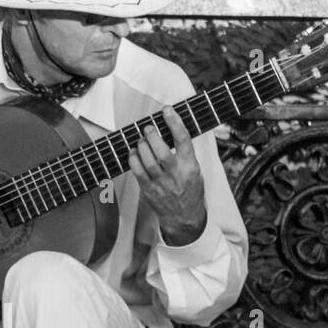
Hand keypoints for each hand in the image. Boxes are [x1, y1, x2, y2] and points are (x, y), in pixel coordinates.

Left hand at [129, 105, 207, 245]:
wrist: (185, 217)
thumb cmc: (190, 189)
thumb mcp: (194, 169)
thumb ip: (184, 153)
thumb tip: (170, 129)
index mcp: (191, 166)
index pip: (183, 140)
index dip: (174, 122)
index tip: (167, 110)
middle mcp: (176, 175)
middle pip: (162, 151)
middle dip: (152, 136)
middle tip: (148, 128)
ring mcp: (162, 184)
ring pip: (148, 161)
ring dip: (141, 146)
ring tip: (141, 140)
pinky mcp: (149, 191)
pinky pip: (138, 172)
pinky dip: (133, 159)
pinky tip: (133, 153)